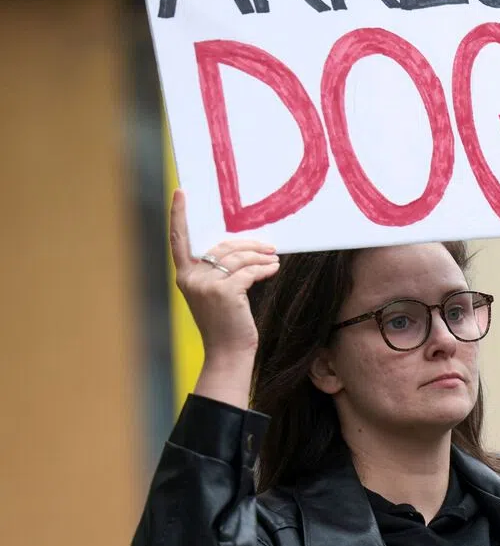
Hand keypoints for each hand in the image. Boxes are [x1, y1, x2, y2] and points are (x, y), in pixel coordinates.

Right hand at [169, 189, 279, 357]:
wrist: (228, 353)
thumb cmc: (226, 322)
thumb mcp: (215, 293)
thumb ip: (218, 271)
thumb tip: (243, 247)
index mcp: (184, 276)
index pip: (178, 240)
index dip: (179, 215)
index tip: (180, 192)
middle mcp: (190, 278)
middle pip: (222, 247)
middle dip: (248, 244)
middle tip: (268, 247)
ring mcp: (205, 284)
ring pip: (238, 258)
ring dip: (260, 257)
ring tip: (274, 260)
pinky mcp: (224, 291)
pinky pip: (249, 271)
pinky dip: (265, 268)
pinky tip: (274, 269)